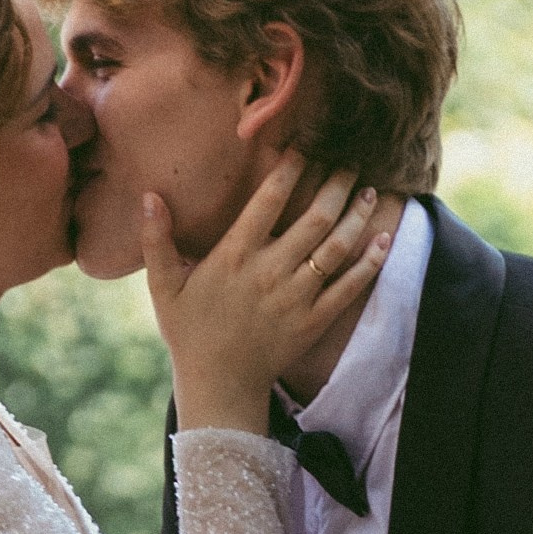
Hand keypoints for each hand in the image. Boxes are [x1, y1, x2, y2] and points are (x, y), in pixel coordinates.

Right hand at [143, 155, 388, 434]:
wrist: (220, 386)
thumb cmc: (190, 332)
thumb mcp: (164, 286)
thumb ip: (156, 240)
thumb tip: (148, 196)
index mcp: (235, 256)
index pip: (269, 201)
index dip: (291, 169)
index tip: (305, 148)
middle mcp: (270, 271)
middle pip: (314, 218)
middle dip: (336, 184)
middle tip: (349, 161)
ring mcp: (296, 297)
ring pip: (336, 247)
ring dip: (357, 215)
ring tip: (369, 190)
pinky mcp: (315, 320)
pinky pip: (349, 287)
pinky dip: (370, 263)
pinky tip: (384, 239)